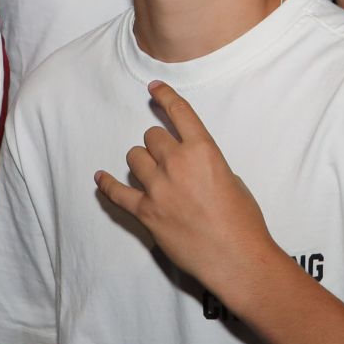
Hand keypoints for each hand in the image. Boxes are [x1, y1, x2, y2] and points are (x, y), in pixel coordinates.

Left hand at [94, 82, 278, 296]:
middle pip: (152, 136)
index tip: (154, 87)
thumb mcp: (231, 178)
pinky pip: (117, 192)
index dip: (164, 96)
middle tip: (166, 156)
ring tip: (151, 172)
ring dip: (142, 161)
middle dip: (158, 143)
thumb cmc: (242, 219)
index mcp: (204, 150)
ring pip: (134, 157)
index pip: (179, 113)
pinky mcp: (145, 212)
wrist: (236, 256)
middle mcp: (177, 163)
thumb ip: (206, 163)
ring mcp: (158, 188)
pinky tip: (101, 178)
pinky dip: (107, 184)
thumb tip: (189, 165)